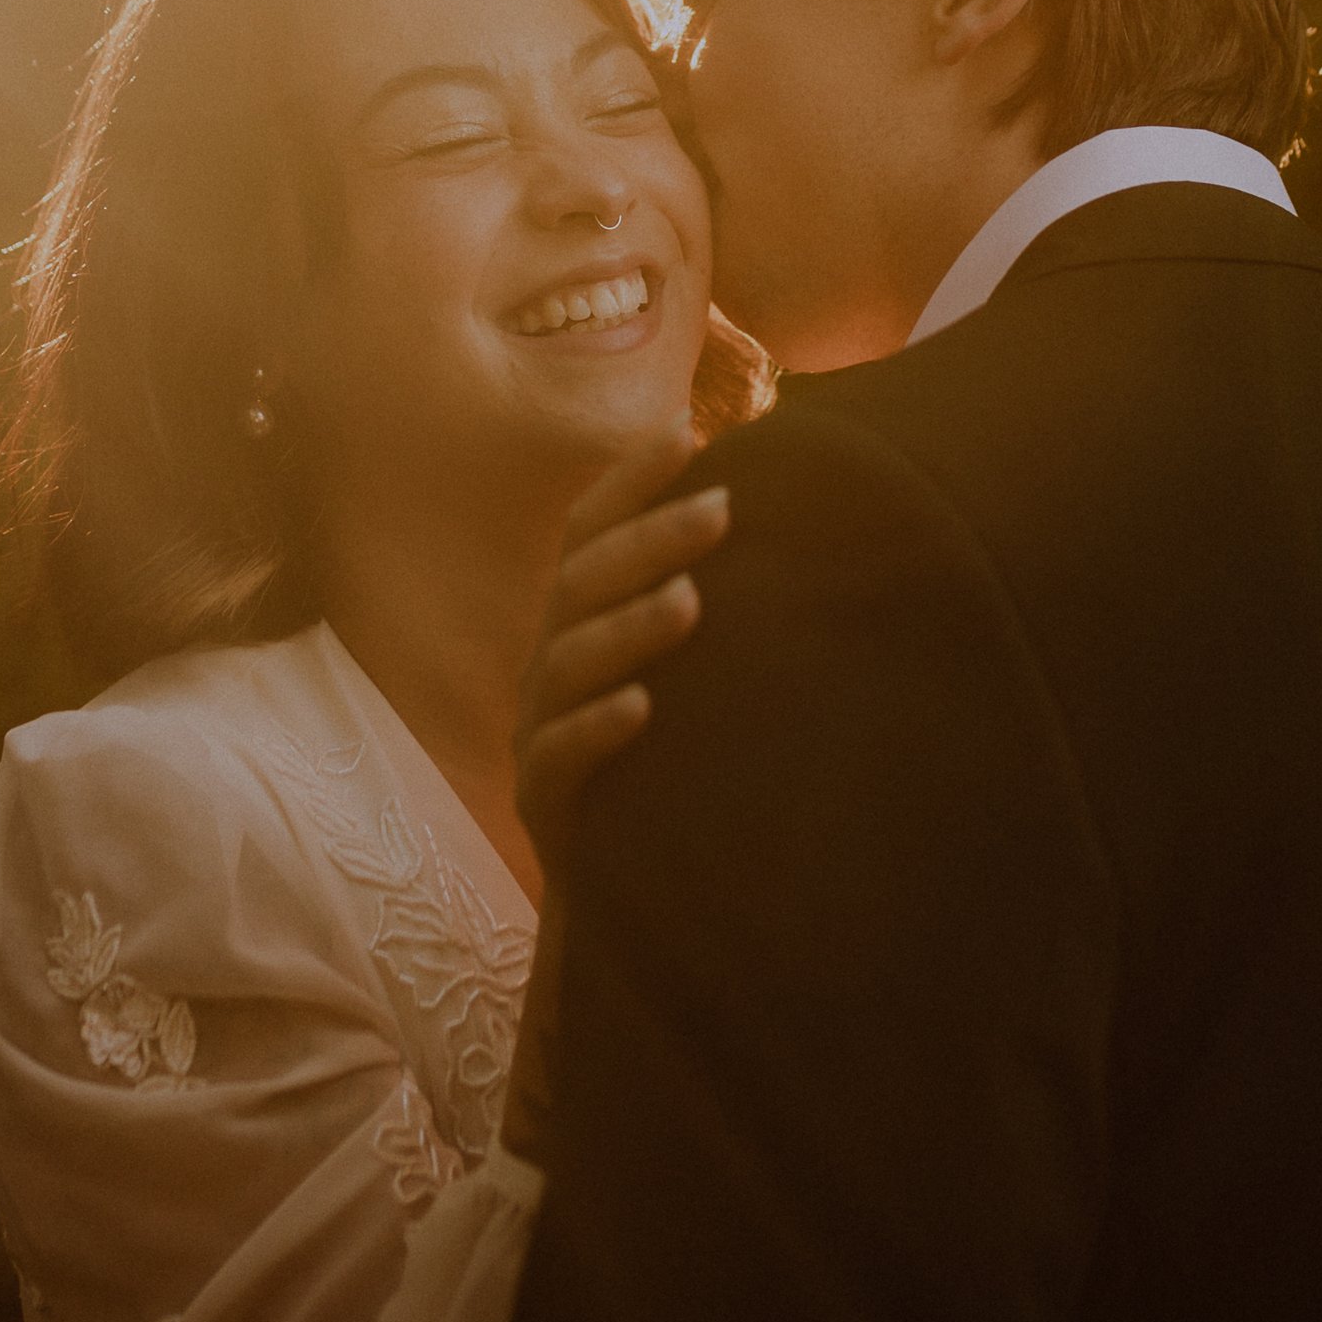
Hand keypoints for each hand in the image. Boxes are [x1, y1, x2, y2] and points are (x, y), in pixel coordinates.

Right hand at [515, 429, 730, 880]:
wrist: (620, 891)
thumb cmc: (666, 761)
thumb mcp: (683, 675)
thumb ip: (700, 601)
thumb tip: (782, 515)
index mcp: (576, 621)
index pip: (589, 531)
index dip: (630, 479)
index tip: (689, 430)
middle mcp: (549, 664)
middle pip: (583, 582)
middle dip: (650, 540)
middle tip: (722, 509)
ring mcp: (538, 729)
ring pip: (569, 661)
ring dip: (630, 626)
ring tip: (691, 601)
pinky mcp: (544, 801)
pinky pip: (559, 755)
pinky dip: (598, 726)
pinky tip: (642, 708)